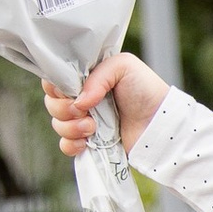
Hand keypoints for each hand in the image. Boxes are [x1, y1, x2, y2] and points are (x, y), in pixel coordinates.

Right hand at [41, 52, 170, 159]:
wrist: (160, 124)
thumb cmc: (146, 90)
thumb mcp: (123, 66)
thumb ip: (96, 76)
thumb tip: (78, 102)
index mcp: (86, 77)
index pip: (55, 79)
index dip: (56, 86)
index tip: (69, 92)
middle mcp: (82, 98)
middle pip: (52, 103)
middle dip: (63, 109)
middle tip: (85, 111)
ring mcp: (85, 121)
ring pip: (57, 124)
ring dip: (70, 127)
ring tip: (93, 128)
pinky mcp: (89, 142)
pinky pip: (65, 145)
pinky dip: (71, 144)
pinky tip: (86, 143)